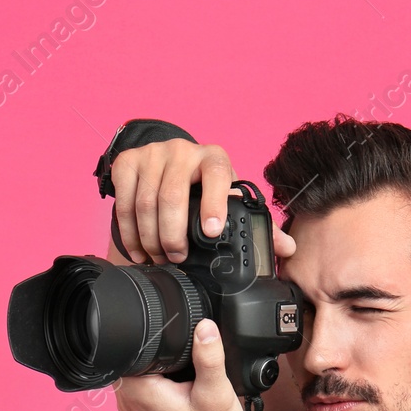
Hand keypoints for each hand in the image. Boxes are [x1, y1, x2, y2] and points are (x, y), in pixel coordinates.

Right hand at [109, 138, 297, 267]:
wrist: (165, 162)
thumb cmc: (202, 185)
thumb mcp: (227, 197)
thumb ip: (255, 221)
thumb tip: (286, 248)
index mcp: (214, 158)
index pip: (216, 175)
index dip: (214, 203)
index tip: (211, 232)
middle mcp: (183, 151)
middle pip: (172, 197)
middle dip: (173, 236)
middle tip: (176, 258)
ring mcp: (152, 155)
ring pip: (145, 204)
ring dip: (149, 239)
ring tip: (157, 258)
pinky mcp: (127, 163)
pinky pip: (123, 204)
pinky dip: (128, 233)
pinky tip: (138, 250)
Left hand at [113, 318, 245, 410]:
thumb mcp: (216, 394)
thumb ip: (209, 357)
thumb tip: (204, 326)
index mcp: (139, 390)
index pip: (133, 345)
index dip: (159, 336)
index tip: (182, 347)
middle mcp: (128, 398)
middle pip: (137, 354)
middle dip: (163, 351)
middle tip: (189, 369)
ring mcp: (132, 406)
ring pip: (141, 368)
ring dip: (163, 366)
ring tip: (187, 380)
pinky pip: (145, 382)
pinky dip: (162, 379)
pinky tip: (183, 388)